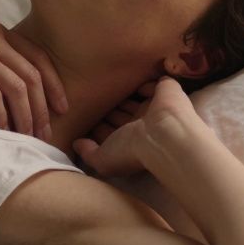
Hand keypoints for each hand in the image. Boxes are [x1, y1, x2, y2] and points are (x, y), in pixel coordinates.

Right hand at [0, 0, 65, 136]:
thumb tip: (0, 85)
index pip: (39, 58)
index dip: (54, 84)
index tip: (62, 107)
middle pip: (32, 76)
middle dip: (44, 108)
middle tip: (46, 132)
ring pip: (16, 88)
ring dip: (26, 116)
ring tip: (27, 137)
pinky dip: (1, 116)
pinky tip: (1, 130)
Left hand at [72, 77, 198, 176]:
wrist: (163, 134)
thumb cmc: (132, 150)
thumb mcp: (103, 160)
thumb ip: (87, 153)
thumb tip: (76, 144)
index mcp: (129, 141)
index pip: (112, 131)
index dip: (100, 126)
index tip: (86, 119)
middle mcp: (142, 125)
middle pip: (122, 114)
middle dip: (110, 108)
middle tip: (93, 97)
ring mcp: (155, 108)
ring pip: (136, 99)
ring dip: (125, 95)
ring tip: (111, 85)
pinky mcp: (167, 92)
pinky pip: (155, 84)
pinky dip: (146, 84)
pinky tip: (138, 85)